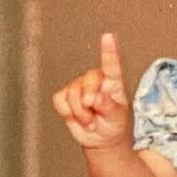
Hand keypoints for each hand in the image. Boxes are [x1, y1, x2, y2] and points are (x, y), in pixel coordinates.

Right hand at [52, 32, 131, 148]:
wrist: (100, 140)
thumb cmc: (113, 125)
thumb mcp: (117, 118)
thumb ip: (108, 106)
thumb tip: (95, 96)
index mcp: (113, 83)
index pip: (111, 65)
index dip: (109, 51)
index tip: (108, 36)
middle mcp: (95, 81)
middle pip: (86, 81)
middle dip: (88, 101)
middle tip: (95, 117)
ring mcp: (78, 87)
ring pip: (72, 93)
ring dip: (80, 113)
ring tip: (90, 121)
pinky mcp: (64, 95)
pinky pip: (60, 100)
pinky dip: (67, 113)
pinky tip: (77, 117)